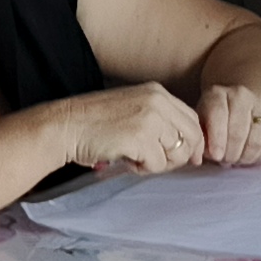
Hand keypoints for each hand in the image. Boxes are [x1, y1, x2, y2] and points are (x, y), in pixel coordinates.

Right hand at [56, 81, 206, 175]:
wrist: (66, 126)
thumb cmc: (96, 123)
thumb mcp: (134, 109)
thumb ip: (160, 120)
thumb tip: (187, 147)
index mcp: (158, 93)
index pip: (192, 119)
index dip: (193, 142)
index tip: (188, 158)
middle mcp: (158, 102)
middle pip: (192, 136)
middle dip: (179, 156)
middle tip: (156, 162)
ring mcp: (150, 119)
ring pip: (176, 152)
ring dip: (158, 163)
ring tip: (136, 158)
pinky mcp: (140, 138)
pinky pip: (157, 164)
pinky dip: (143, 168)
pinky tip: (126, 160)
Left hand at [196, 79, 260, 164]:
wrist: (242, 111)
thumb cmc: (215, 125)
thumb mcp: (202, 126)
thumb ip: (200, 139)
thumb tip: (197, 157)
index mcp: (218, 94)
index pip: (218, 113)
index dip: (217, 138)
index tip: (215, 156)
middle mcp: (242, 95)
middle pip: (238, 130)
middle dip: (231, 152)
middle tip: (226, 161)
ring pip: (258, 139)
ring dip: (246, 156)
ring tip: (237, 160)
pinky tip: (251, 156)